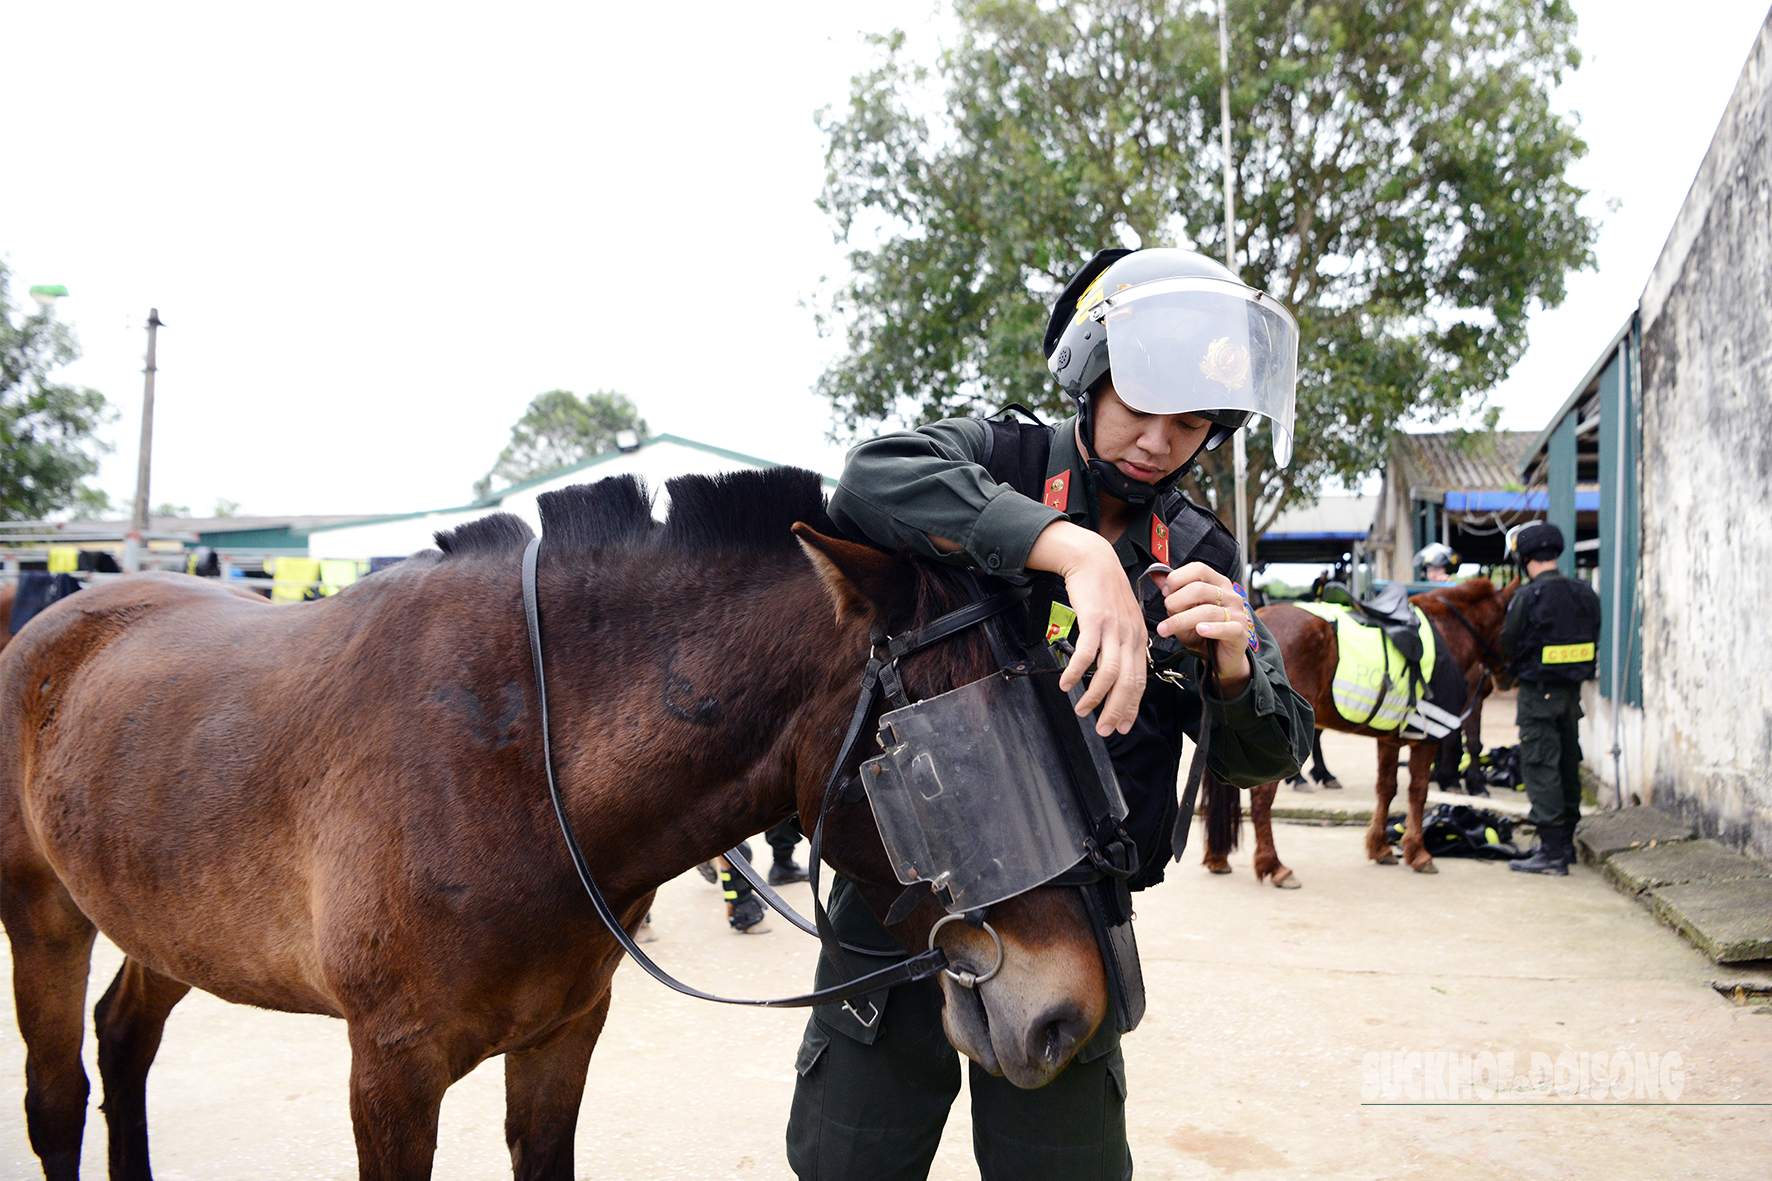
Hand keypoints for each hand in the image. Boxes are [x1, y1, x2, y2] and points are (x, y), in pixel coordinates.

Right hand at [1027, 522, 1146, 735]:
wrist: (1093, 560)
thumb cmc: (1104, 591)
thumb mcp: (1121, 618)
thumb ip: (1122, 643)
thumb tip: (1115, 672)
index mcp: (1139, 639)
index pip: (1140, 681)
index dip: (1131, 707)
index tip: (1122, 726)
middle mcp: (1130, 636)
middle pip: (1128, 683)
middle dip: (1116, 711)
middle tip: (1104, 730)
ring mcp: (1114, 628)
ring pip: (1109, 673)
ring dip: (1095, 697)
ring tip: (1082, 710)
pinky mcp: (1095, 620)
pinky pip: (1087, 654)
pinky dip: (1076, 673)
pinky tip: (1065, 683)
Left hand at [1150, 562, 1252, 695]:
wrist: (1220, 658)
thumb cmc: (1202, 631)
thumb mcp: (1184, 609)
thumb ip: (1172, 591)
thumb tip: (1154, 572)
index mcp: (1217, 583)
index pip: (1198, 569)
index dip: (1178, 578)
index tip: (1165, 591)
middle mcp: (1229, 595)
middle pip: (1199, 589)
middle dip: (1176, 600)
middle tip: (1166, 612)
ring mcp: (1237, 613)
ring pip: (1207, 611)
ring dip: (1181, 620)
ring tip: (1165, 629)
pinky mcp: (1240, 633)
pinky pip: (1226, 628)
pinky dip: (1212, 628)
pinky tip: (1200, 630)